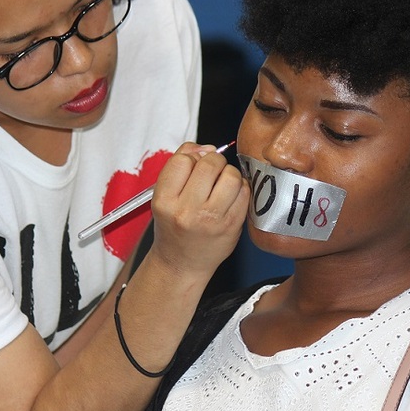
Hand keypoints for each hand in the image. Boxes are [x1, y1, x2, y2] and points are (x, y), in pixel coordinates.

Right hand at [148, 142, 249, 275]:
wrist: (181, 264)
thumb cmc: (173, 225)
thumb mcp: (164, 195)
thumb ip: (180, 164)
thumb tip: (207, 147)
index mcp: (165, 201)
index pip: (182, 160)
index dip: (191, 158)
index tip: (192, 168)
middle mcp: (187, 211)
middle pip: (210, 163)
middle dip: (213, 162)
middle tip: (211, 173)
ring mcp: (212, 220)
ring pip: (231, 175)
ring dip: (229, 174)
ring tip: (221, 184)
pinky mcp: (232, 226)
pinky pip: (245, 192)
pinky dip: (241, 188)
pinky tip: (231, 196)